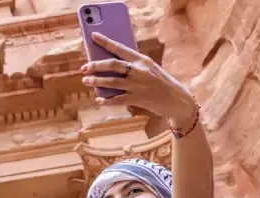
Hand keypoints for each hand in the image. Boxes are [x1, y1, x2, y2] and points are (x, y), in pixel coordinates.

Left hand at [80, 32, 195, 122]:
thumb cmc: (159, 82)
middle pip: (112, 65)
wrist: (176, 98)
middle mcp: (139, 71)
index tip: (93, 36)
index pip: (120, 48)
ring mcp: (137, 85)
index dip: (105, 42)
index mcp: (141, 60)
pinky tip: (99, 99)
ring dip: (96, 81)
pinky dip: (106, 100)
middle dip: (95, 66)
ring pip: (112, 82)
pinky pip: (117, 99)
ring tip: (86, 81)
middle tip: (83, 68)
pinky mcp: (137, 99)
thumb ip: (132, 66)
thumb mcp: (148, 68)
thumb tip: (109, 66)